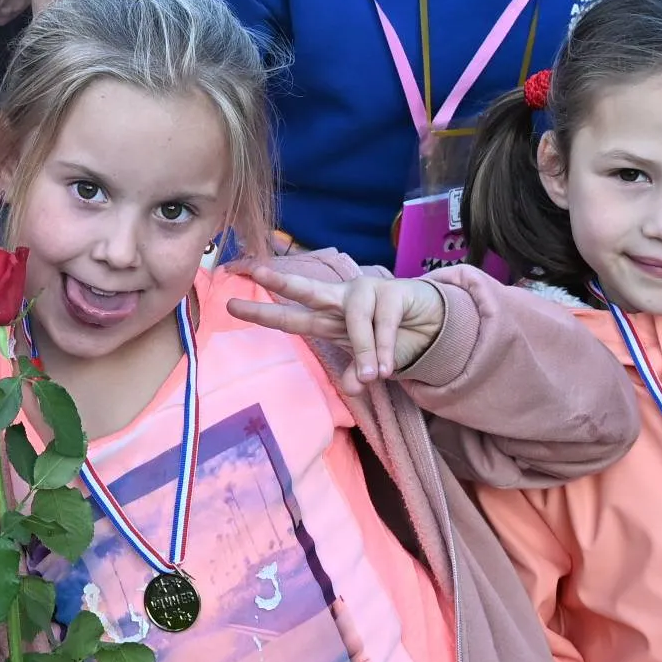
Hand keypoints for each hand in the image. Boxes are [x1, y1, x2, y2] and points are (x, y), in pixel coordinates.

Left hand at [227, 257, 444, 391]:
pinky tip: (388, 368)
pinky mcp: (394, 293)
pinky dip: (386, 348)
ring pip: (356, 318)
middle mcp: (342, 301)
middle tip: (259, 275)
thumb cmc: (389, 338)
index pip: (291, 317)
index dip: (263, 313)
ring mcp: (368, 293)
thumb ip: (357, 373)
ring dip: (366, 349)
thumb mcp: (368, 362)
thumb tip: (353, 386)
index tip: (230, 305)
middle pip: (309, 291)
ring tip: (375, 376)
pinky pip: (385, 324)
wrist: (432, 323)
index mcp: (328, 318)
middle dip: (284, 282)